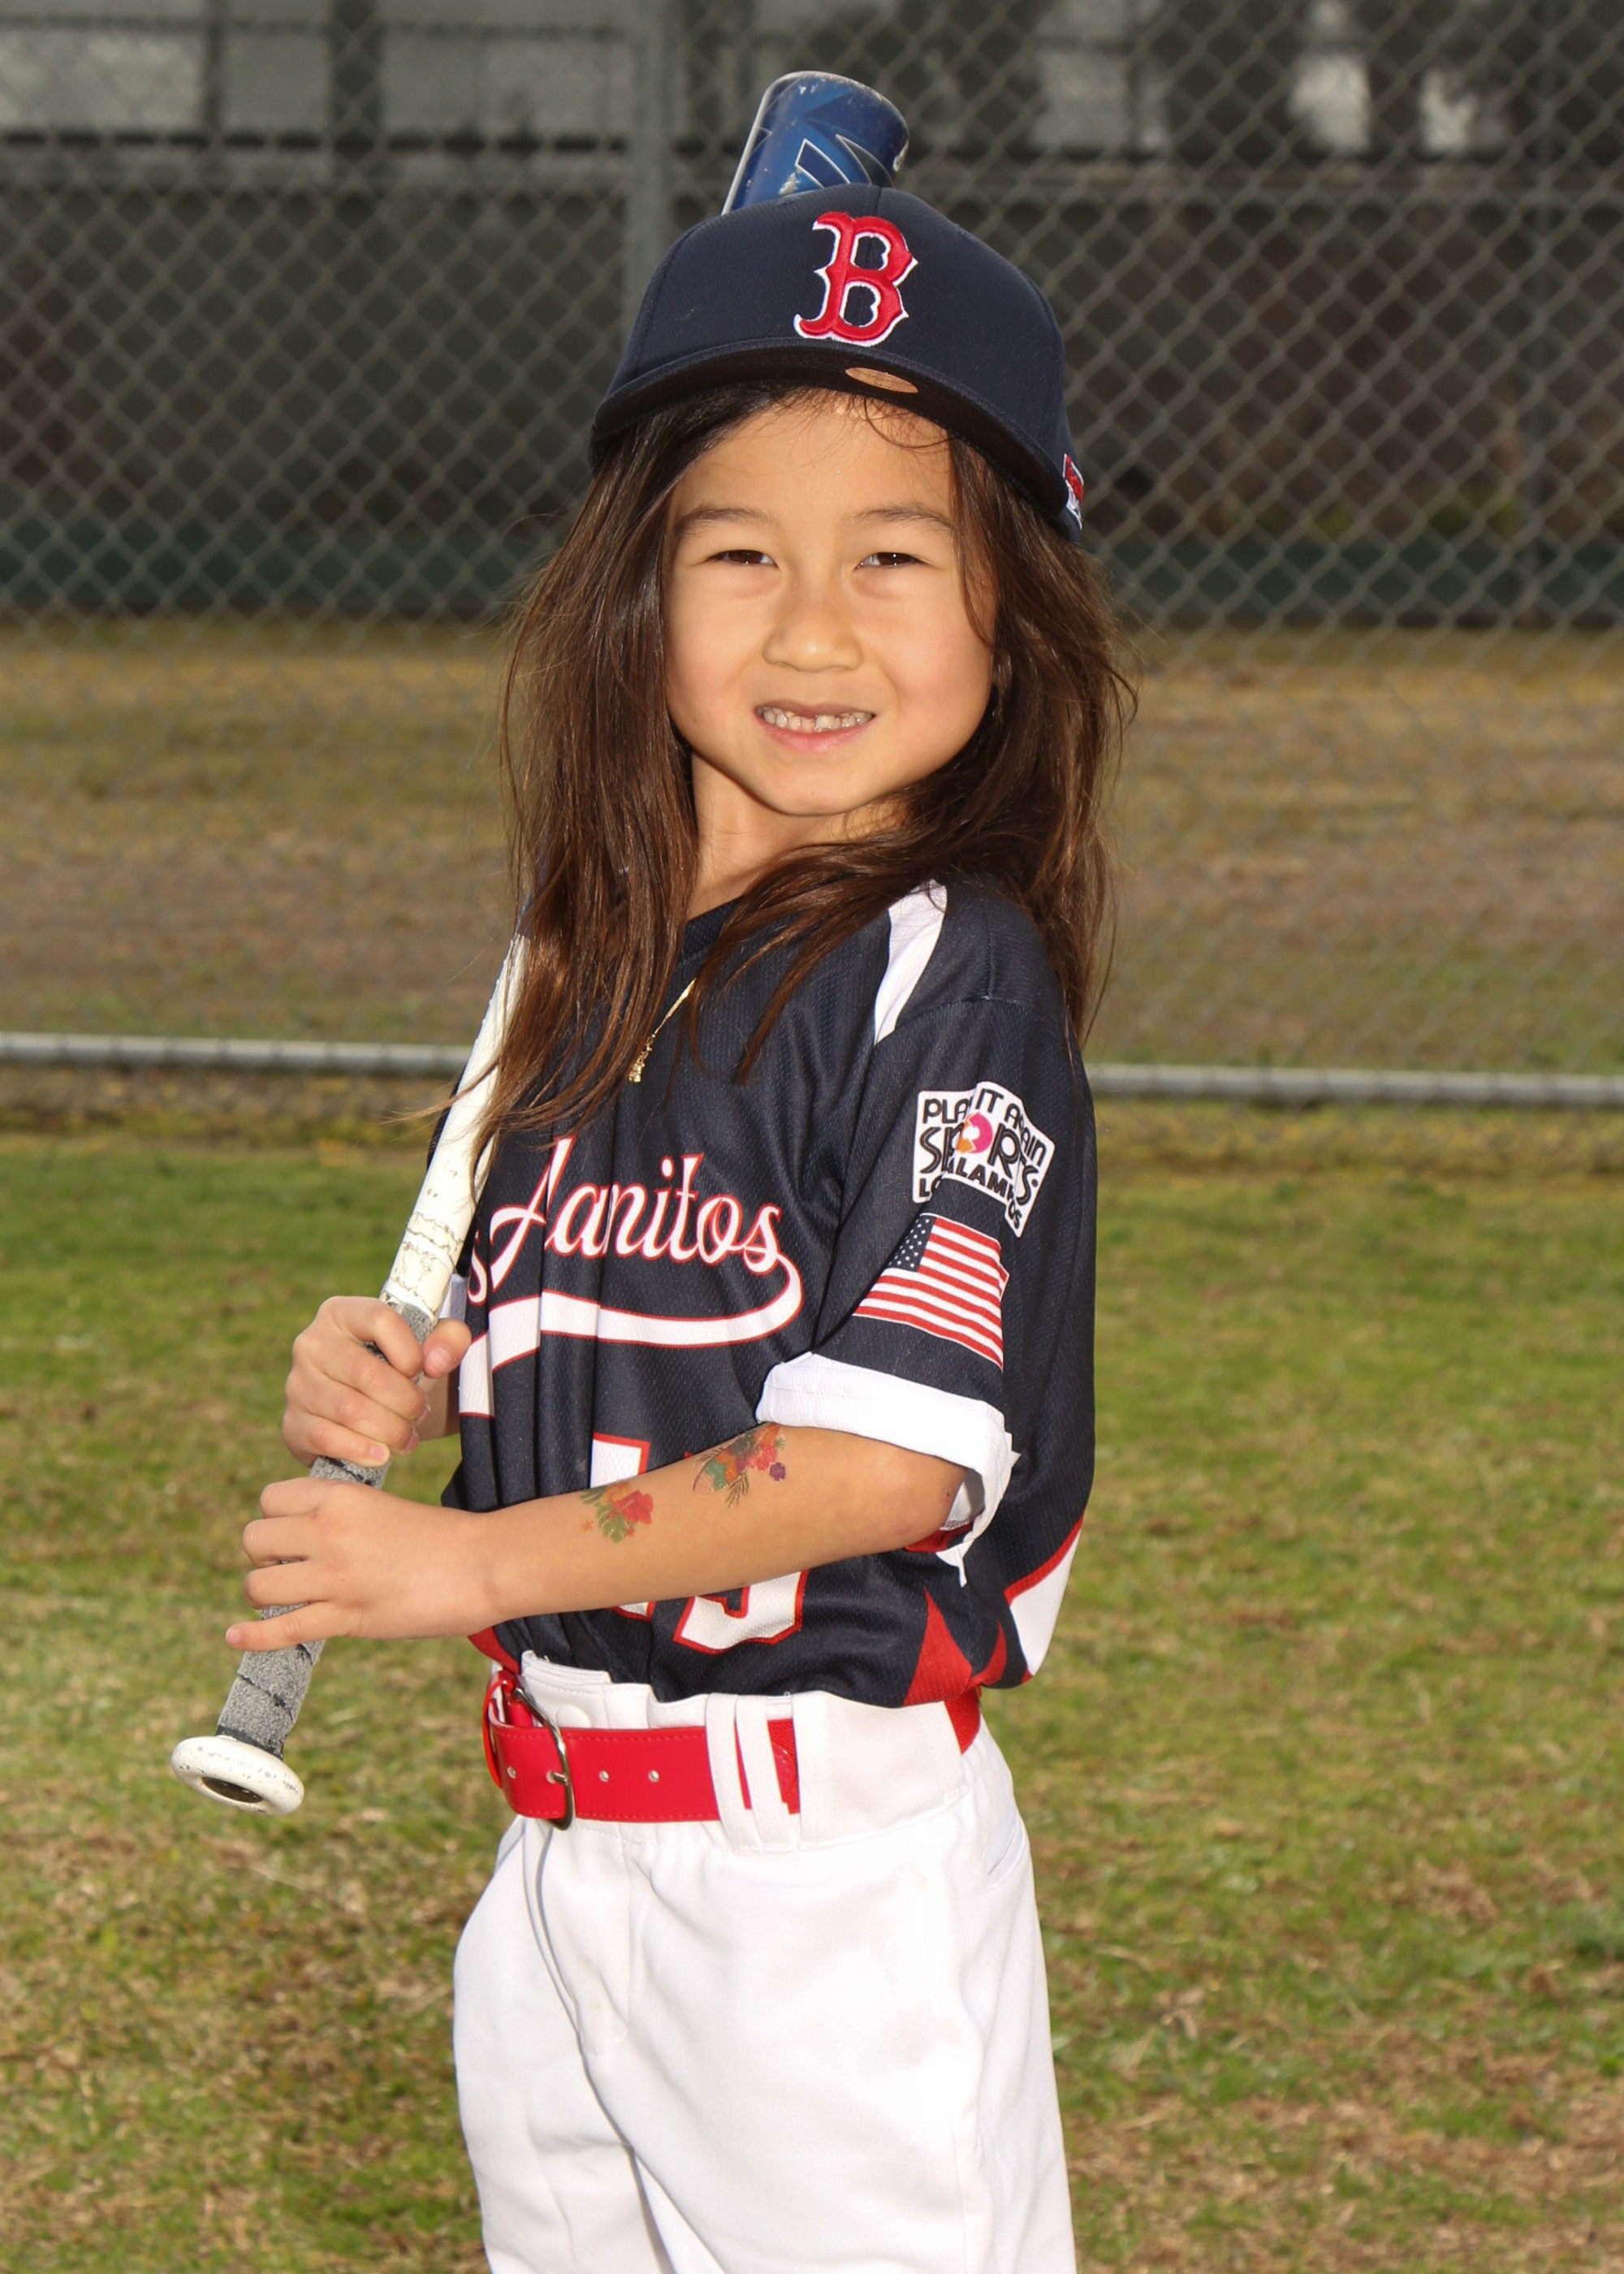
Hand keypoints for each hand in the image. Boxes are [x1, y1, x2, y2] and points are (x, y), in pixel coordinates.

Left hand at [228, 1475, 498, 1648]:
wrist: (483, 1565)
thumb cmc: (441, 1537)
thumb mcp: (383, 1508)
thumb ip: (342, 1516)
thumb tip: (304, 1535)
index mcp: (339, 1496)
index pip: (270, 1498)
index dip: (276, 1517)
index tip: (293, 1534)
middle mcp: (328, 1531)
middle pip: (254, 1538)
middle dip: (266, 1554)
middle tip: (291, 1566)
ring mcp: (334, 1576)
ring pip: (259, 1584)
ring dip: (265, 1593)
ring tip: (286, 1596)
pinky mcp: (345, 1616)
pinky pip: (282, 1628)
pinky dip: (252, 1636)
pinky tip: (235, 1636)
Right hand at [282, 1297, 470, 1468]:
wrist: (376, 1406)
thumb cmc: (405, 1366)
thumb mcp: (434, 1344)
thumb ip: (450, 1339)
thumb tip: (435, 1362)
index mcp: (342, 1312)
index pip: (379, 1320)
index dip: (411, 1351)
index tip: (424, 1371)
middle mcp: (311, 1343)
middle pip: (366, 1373)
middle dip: (405, 1401)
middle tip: (421, 1414)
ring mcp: (297, 1384)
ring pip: (349, 1410)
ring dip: (389, 1430)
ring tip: (407, 1437)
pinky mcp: (292, 1423)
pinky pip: (325, 1438)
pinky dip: (360, 1450)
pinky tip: (382, 1455)